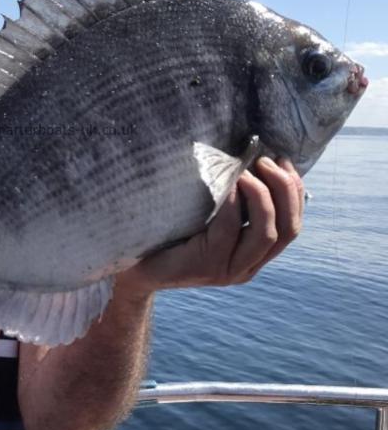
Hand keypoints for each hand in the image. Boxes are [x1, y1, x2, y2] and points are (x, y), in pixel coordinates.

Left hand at [119, 157, 303, 296]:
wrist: (134, 267)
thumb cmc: (169, 234)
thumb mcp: (208, 217)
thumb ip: (231, 202)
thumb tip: (248, 160)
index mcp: (253, 255)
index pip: (291, 227)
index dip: (294, 192)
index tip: (282, 161)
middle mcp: (247, 266)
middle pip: (287, 230)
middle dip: (284, 190)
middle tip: (265, 161)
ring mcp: (228, 270)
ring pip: (265, 233)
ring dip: (261, 196)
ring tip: (246, 171)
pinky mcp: (206, 265)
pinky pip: (229, 231)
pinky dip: (233, 204)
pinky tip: (228, 185)